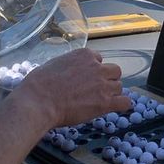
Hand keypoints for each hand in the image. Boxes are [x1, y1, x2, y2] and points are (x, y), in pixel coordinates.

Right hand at [14, 48, 129, 127]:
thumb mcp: (54, 64)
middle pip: (114, 71)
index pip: (99, 59)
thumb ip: (70, 65)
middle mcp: (97, 67)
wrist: (38, 102)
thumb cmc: (39, 85)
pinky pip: (125, 102)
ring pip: (119, 87)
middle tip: (96, 90)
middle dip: (107, 80)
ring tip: (98, 102)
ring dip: (111, 93)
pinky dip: (122, 105)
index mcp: (85, 55)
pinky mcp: (105, 102)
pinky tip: (115, 107)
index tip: (87, 79)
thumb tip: (71, 72)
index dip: (94, 70)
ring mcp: (102, 85)